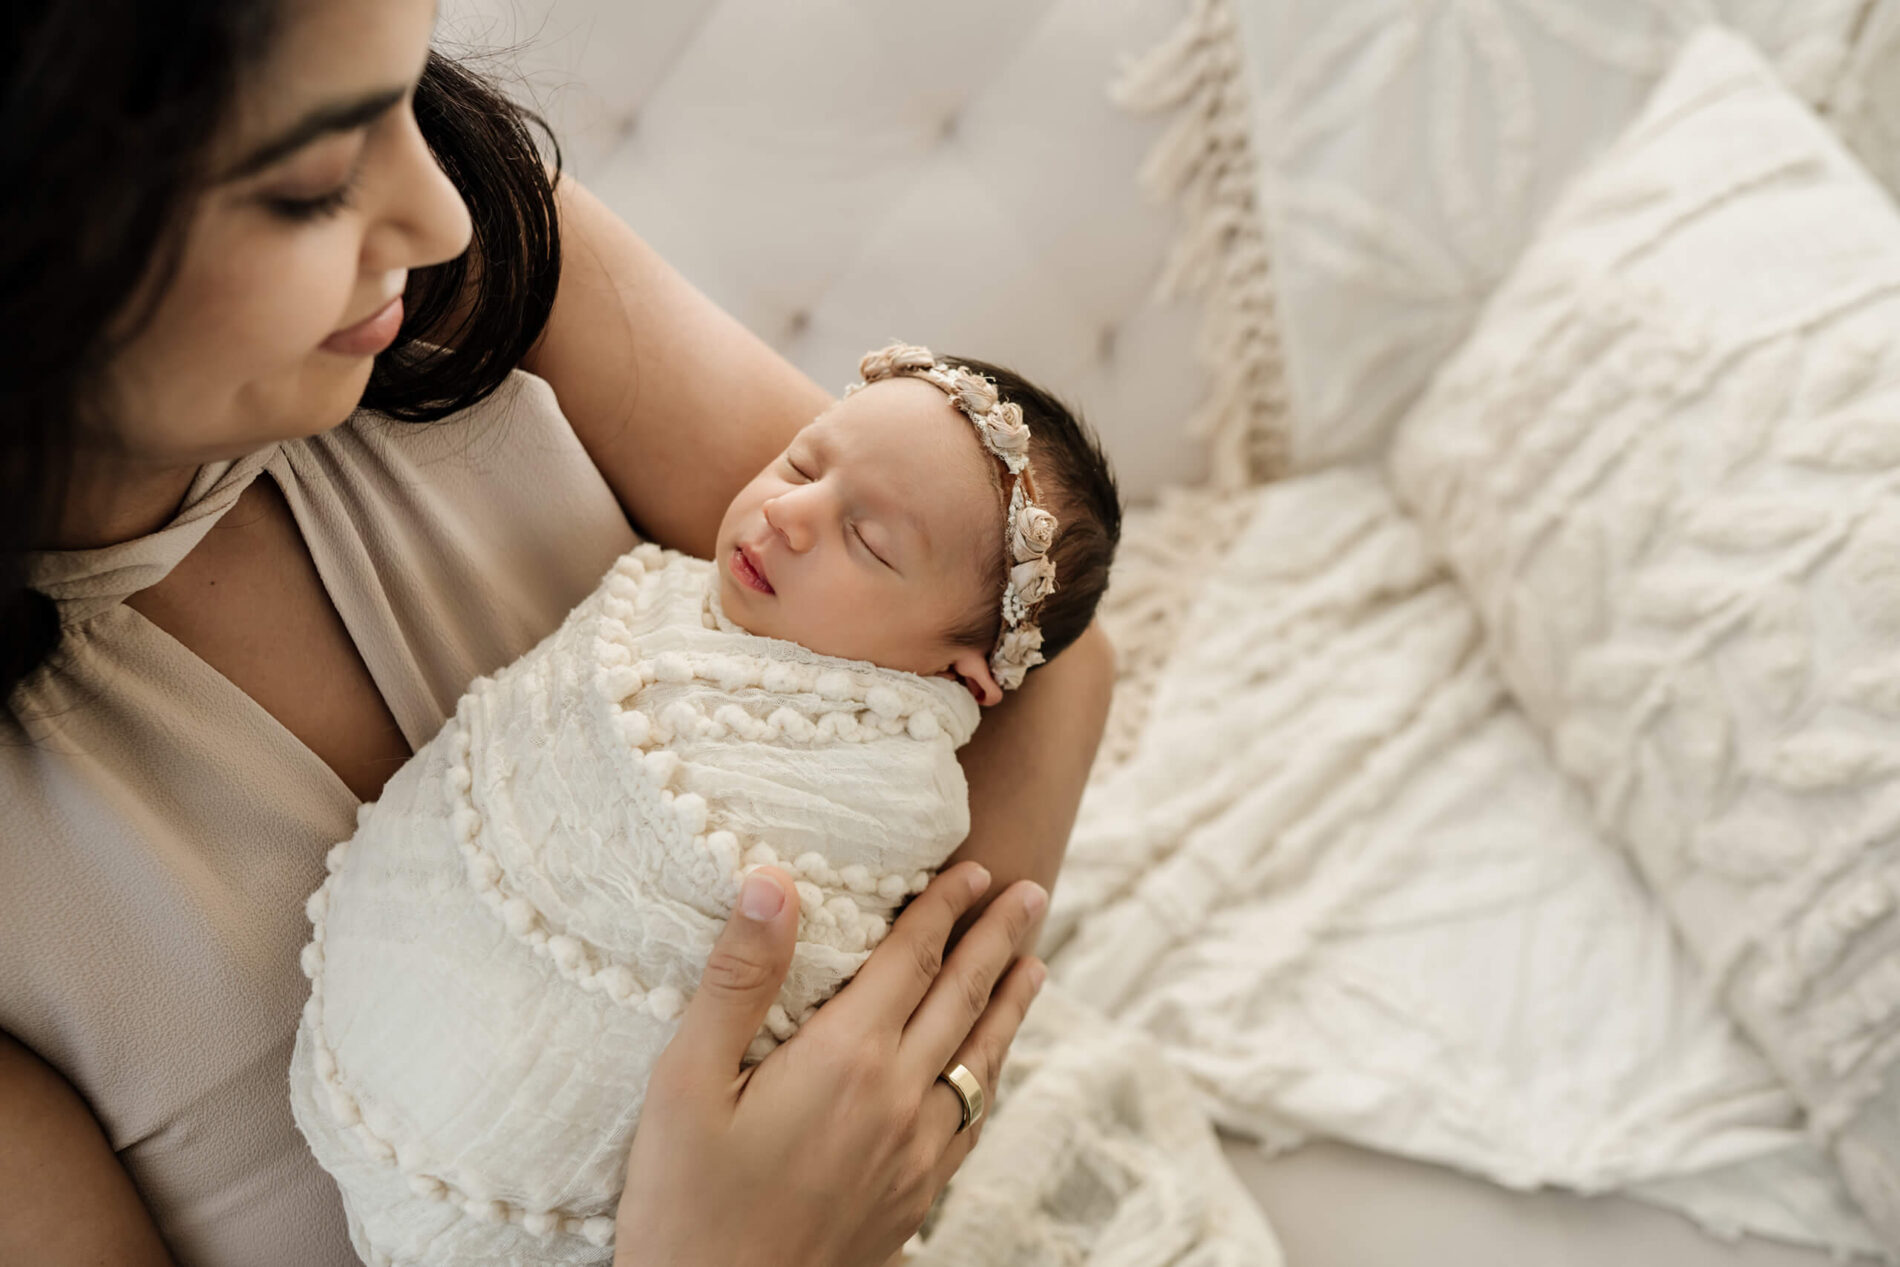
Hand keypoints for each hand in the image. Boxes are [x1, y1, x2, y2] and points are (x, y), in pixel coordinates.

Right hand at [613, 861, 1048, 1266]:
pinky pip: (972, 1118)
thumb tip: (773, 882)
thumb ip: (738, 978)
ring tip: (1035, 965)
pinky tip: (990, 1066)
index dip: (944, 908)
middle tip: (1030, 892)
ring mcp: (915, 1153)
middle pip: (964, 999)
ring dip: (1011, 1005)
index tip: (971, 869)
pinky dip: (991, 1073)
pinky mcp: (915, 1197)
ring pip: (982, 1059)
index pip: (913, 960)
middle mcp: (897, 1099)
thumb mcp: (686, 1082)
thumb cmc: (686, 1203)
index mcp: (847, 1059)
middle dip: (1000, 940)